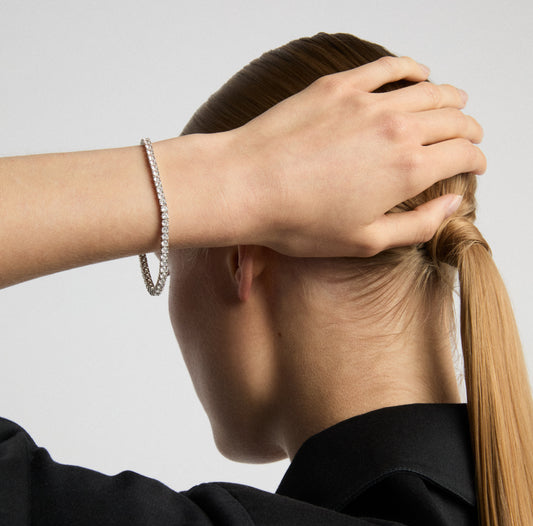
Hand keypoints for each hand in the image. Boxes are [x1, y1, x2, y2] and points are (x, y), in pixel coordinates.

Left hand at [226, 55, 485, 256]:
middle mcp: (397, 129)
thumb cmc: (300, 222)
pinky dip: (411, 68)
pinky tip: (419, 73)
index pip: (462, 154)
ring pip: (428, 89)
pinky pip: (388, 67)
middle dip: (469, 129)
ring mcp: (368, 102)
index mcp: (408, 170)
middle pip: (452, 118)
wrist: (246, 186)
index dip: (477, 159)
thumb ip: (419, 224)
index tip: (476, 165)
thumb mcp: (366, 241)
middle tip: (471, 136)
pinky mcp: (340, 86)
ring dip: (450, 97)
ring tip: (456, 103)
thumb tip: (453, 202)